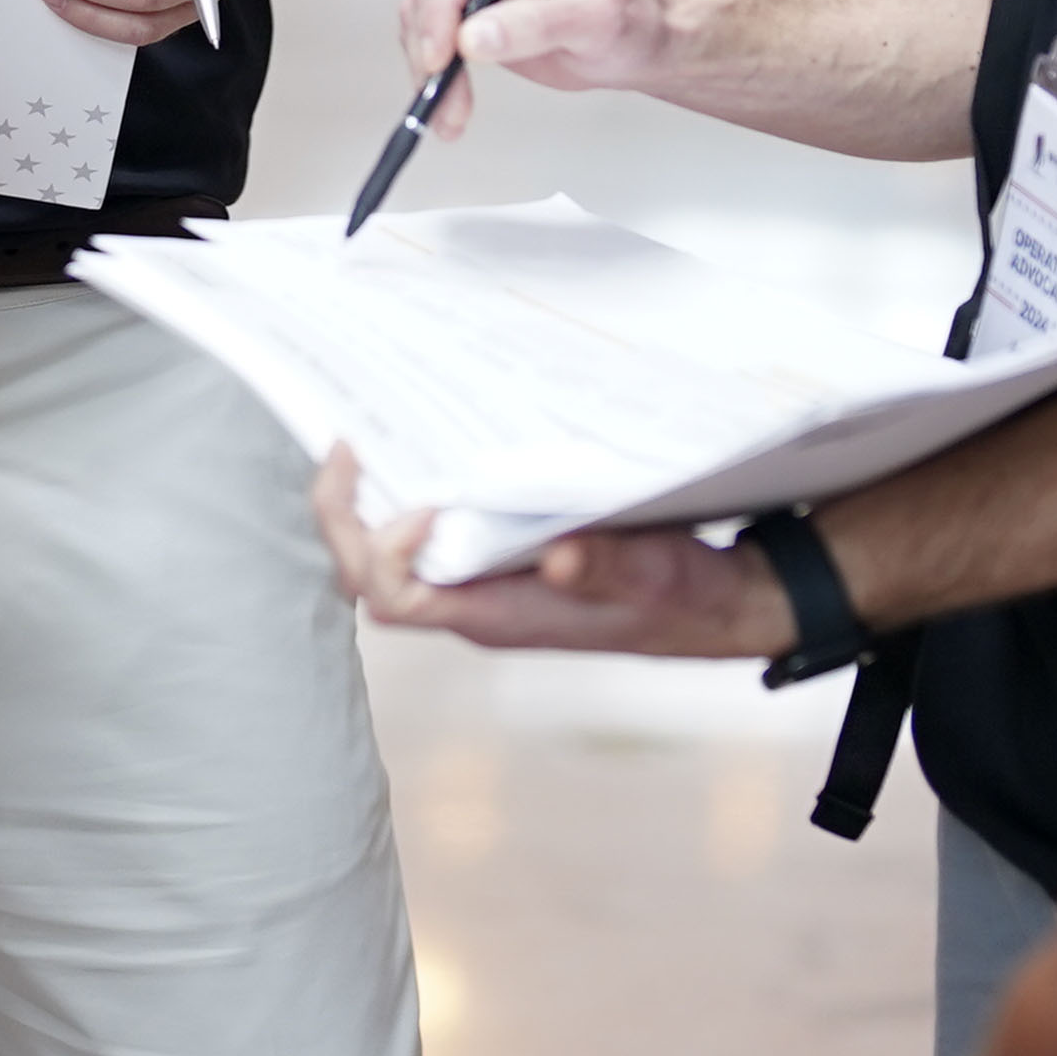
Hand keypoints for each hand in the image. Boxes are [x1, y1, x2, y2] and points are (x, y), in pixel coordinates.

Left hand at [310, 449, 799, 656]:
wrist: (713, 606)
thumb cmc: (679, 597)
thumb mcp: (653, 576)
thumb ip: (605, 568)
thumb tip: (560, 561)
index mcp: (496, 615)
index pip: (395, 599)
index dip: (381, 552)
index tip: (420, 501)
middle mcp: (475, 604)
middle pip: (371, 576)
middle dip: (344, 517)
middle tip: (347, 446)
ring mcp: (483, 586)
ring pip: (391, 557)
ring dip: (371, 503)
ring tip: (369, 440)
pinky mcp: (500, 564)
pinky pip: (430, 538)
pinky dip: (412, 495)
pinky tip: (426, 452)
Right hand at [394, 0, 671, 128]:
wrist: (637, 35)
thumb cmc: (630, 15)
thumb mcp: (597, 20)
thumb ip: (536, 25)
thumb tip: (472, 38)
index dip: (442, 5)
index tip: (441, 57)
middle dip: (431, 43)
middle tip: (441, 96)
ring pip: (421, 6)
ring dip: (427, 63)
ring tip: (448, 113)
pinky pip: (427, 25)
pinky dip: (432, 66)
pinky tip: (447, 102)